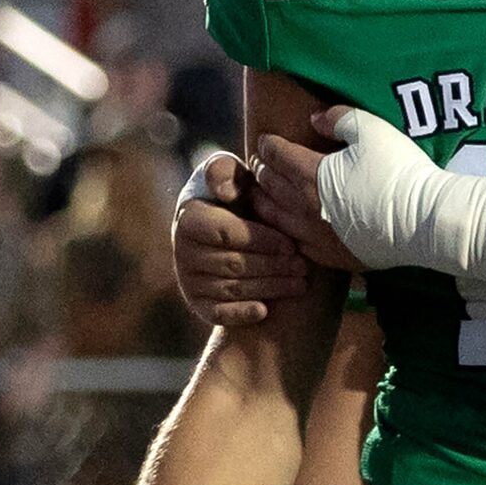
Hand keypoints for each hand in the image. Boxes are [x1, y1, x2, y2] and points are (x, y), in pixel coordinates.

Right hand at [174, 154, 309, 325]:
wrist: (227, 229)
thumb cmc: (236, 198)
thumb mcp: (232, 176)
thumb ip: (225, 171)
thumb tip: (223, 193)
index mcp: (190, 219)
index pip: (228, 234)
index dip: (262, 240)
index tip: (291, 244)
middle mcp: (183, 251)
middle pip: (234, 264)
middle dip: (273, 266)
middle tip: (303, 267)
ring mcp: (188, 279)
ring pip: (233, 288)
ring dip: (269, 288)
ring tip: (300, 283)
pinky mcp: (198, 303)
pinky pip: (217, 313)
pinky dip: (240, 313)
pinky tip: (264, 311)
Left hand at [264, 106, 485, 280]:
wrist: (426, 220)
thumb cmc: (401, 170)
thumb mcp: (372, 129)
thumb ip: (338, 118)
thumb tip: (314, 120)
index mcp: (309, 172)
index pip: (274, 154)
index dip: (267, 144)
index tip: (267, 140)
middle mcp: (303, 206)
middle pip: (268, 186)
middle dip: (261, 172)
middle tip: (260, 165)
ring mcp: (315, 235)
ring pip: (275, 219)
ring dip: (265, 204)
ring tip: (265, 196)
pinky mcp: (331, 257)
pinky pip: (297, 245)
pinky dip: (287, 233)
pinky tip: (292, 228)